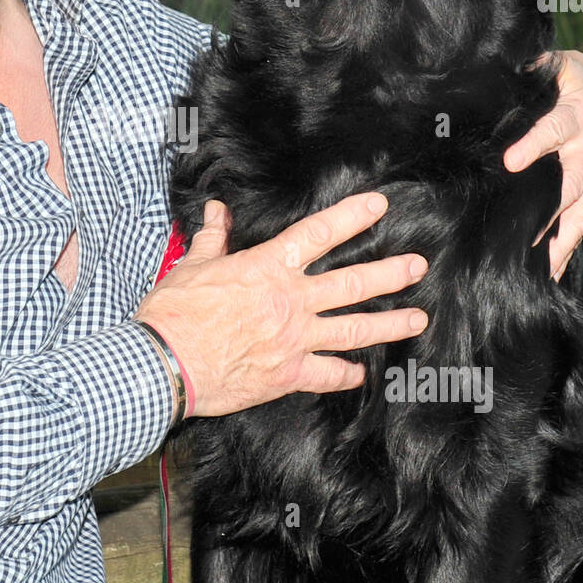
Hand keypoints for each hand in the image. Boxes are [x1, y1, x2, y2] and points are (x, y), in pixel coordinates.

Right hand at [135, 194, 428, 418]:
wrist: (166, 362)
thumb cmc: (174, 312)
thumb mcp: (192, 265)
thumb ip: (213, 238)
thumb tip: (216, 211)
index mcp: (267, 268)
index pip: (318, 233)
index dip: (352, 216)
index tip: (380, 206)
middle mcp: (290, 301)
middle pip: (351, 282)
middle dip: (389, 272)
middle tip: (417, 265)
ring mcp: (294, 340)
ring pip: (353, 329)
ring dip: (389, 323)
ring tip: (417, 319)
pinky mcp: (287, 375)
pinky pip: (328, 375)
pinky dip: (348, 375)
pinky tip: (363, 373)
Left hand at [503, 49, 582, 280]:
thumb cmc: (568, 78)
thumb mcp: (554, 67)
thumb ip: (528, 73)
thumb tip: (495, 71)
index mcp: (578, 115)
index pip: (554, 130)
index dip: (532, 146)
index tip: (510, 162)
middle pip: (570, 183)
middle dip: (546, 209)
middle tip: (521, 234)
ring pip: (578, 212)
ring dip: (556, 242)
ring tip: (535, 271)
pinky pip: (582, 224)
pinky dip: (565, 249)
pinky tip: (547, 275)